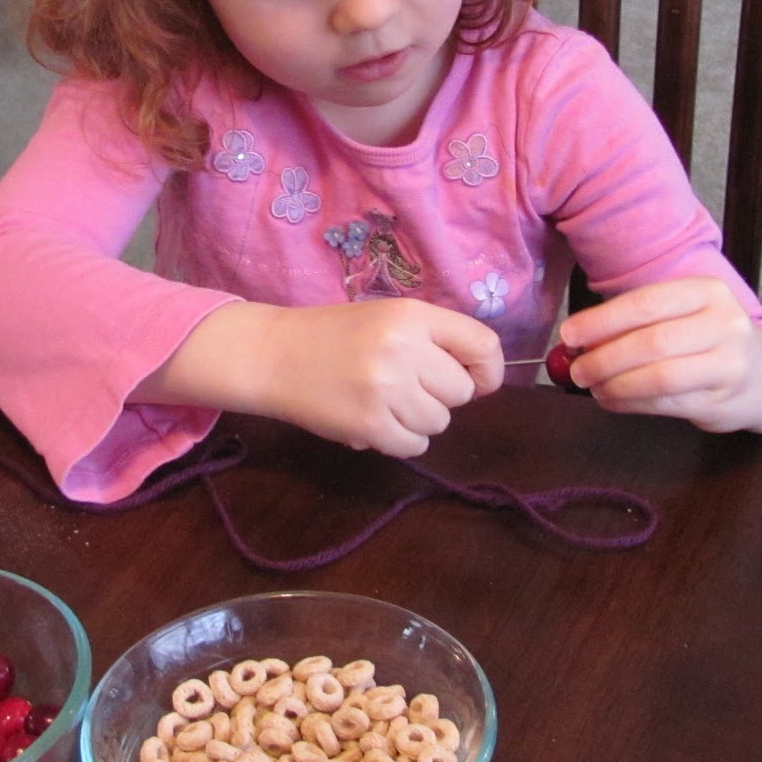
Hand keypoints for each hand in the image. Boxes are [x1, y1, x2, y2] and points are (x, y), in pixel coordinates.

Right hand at [136, 299, 503, 456]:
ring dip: (417, 420)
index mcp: (412, 315)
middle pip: (461, 391)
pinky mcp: (369, 425)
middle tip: (405, 387)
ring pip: (439, 422)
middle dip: (440, 396)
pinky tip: (373, 422)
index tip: (474, 381)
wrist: (274, 355)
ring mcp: (386, 389)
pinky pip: (414, 445)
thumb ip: (433, 340)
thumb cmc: (334, 336)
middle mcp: (404, 349)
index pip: (483, 346)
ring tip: (383, 403)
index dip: (487, 371)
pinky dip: (399, 440)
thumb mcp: (387, 318)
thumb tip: (482, 381)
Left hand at [560, 277, 761, 432]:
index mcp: (707, 291)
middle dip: (603, 358)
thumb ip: (633, 323)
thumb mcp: (679, 316)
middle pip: (650, 342)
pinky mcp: (724, 399)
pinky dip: (630, 403)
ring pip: (658, 377)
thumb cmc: (705, 340)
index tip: (569, 336)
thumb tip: (575, 340)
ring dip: (615, 385)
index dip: (601, 321)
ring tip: (593, 387)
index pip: (645, 304)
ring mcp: (730, 363)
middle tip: (577, 370)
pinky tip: (612, 400)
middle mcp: (725, 323)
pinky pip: (666, 403)